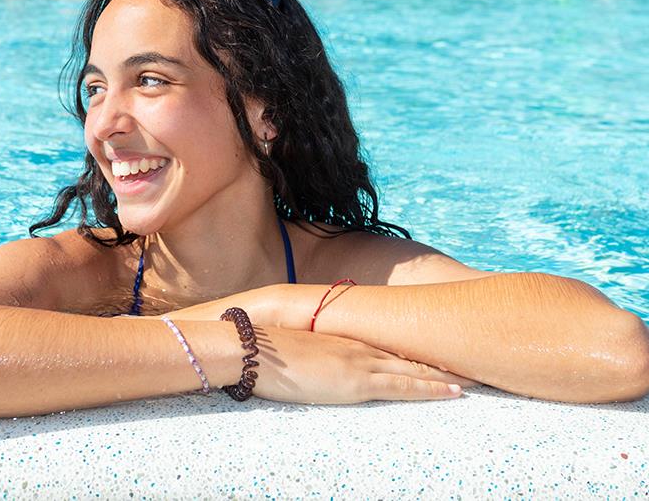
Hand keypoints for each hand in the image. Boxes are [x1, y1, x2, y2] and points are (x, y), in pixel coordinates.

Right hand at [252, 326, 474, 403]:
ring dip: (448, 374)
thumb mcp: (297, 353)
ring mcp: (360, 362)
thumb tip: (317, 366)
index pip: (391, 344)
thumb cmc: (266, 353)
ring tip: (477, 376)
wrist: (253, 348)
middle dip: (442, 358)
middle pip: (410, 352)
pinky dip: (432, 388)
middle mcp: (359, 346)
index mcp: (344, 339)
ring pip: (416, 368)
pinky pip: (404, 386)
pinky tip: (454, 392)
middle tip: (476, 359)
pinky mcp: (358, 382)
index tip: (442, 349)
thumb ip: (315, 357)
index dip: (419, 348)